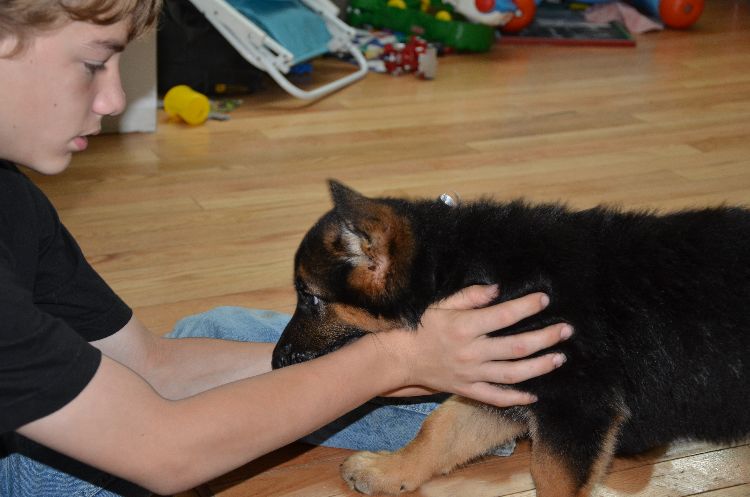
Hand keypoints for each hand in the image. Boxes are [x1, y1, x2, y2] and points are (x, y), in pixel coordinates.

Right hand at [382, 285, 571, 407]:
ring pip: (513, 374)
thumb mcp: (442, 304)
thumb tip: (497, 289)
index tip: (544, 300)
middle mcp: (471, 352)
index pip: (504, 316)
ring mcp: (471, 374)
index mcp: (465, 327)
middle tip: (566, 330)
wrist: (401, 358)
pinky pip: (496, 397)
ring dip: (539, 366)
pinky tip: (534, 394)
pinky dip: (516, 397)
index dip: (527, 307)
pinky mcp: (468, 389)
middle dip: (545, 338)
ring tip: (559, 358)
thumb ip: (469, 296)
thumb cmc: (422, 327)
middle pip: (517, 347)